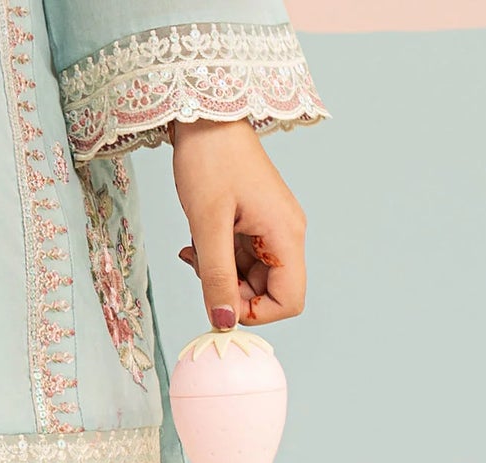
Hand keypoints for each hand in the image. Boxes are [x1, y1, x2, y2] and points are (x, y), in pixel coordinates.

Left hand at [172, 118, 306, 329]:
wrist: (205, 116)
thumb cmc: (209, 160)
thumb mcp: (207, 225)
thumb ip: (216, 277)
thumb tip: (222, 323)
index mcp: (286, 235)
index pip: (289, 302)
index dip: (254, 312)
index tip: (220, 295)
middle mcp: (286, 234)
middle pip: (268, 293)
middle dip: (231, 291)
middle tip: (201, 267)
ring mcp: (272, 229)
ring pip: (250, 279)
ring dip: (220, 275)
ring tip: (196, 248)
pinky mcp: (256, 224)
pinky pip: (241, 260)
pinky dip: (218, 260)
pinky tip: (197, 242)